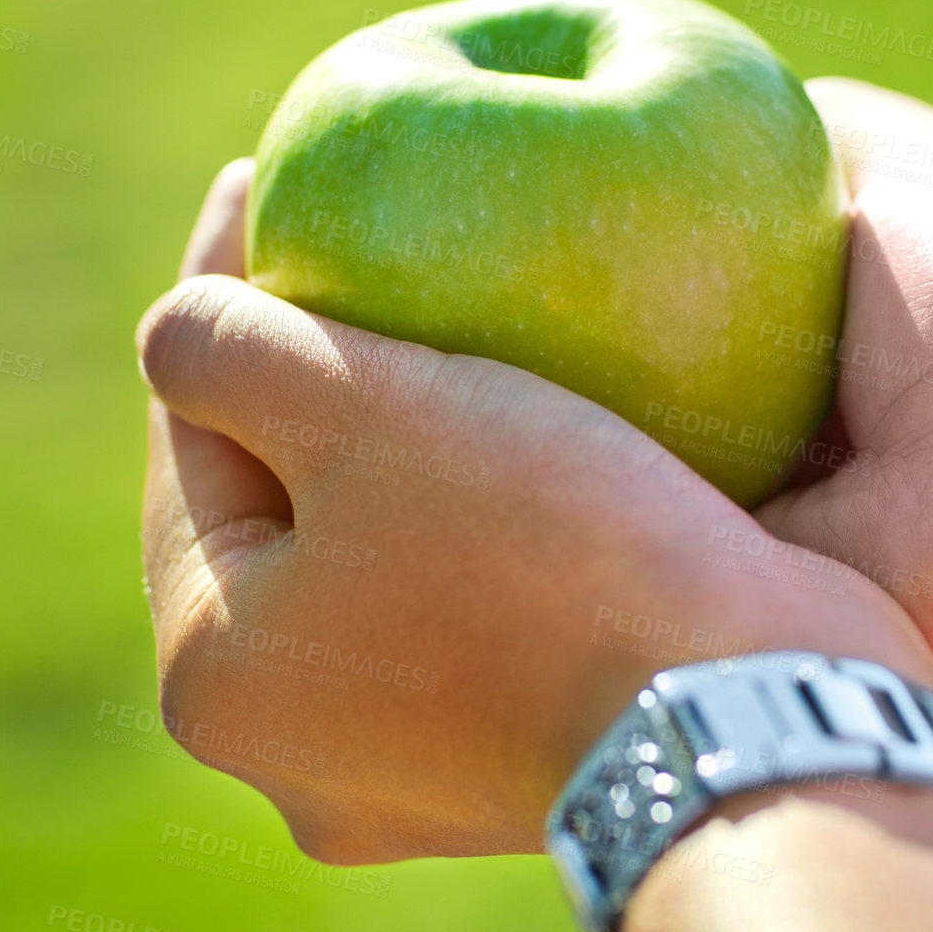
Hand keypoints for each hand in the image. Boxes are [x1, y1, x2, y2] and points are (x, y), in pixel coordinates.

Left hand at [137, 158, 932, 865]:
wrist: (754, 716)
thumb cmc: (544, 551)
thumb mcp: (360, 415)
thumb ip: (224, 348)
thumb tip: (178, 327)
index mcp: (221, 672)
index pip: (189, 437)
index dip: (218, 290)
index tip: (260, 175)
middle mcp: (297, 741)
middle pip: (279, 493)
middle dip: (308, 360)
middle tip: (341, 228)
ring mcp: (412, 756)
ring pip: (378, 537)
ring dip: (398, 423)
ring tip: (432, 298)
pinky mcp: (518, 737)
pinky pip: (463, 575)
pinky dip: (472, 488)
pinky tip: (522, 396)